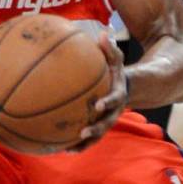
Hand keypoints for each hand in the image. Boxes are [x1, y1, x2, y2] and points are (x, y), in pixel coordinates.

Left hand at [69, 35, 126, 151]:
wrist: (124, 88)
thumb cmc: (114, 71)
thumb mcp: (116, 58)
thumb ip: (110, 49)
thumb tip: (104, 34)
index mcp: (118, 95)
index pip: (115, 100)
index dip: (107, 103)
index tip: (98, 105)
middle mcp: (113, 112)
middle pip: (106, 124)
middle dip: (95, 130)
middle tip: (82, 132)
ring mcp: (105, 121)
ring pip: (96, 136)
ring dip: (83, 143)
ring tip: (68, 149)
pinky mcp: (97, 126)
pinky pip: (86, 138)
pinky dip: (75, 143)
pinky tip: (58, 148)